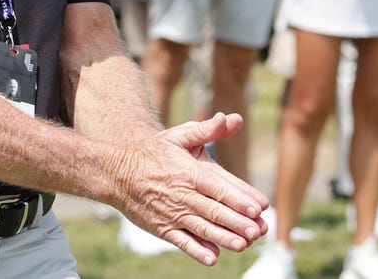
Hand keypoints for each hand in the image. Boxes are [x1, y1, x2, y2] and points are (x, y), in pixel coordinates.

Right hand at [112, 112, 269, 265]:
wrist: (118, 173)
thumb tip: (230, 118)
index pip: (220, 186)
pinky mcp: (163, 228)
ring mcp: (173, 213)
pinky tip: (213, 258)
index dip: (240, 197)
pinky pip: (182, 242)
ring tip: (242, 244)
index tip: (259, 206)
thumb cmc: (153, 153)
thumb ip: (205, 129)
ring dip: (223, 237)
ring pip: (202, 228)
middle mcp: (183, 194)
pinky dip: (197, 251)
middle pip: (214, 210)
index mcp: (190, 172)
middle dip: (237, 221)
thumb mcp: (178, 136)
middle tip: (257, 230)